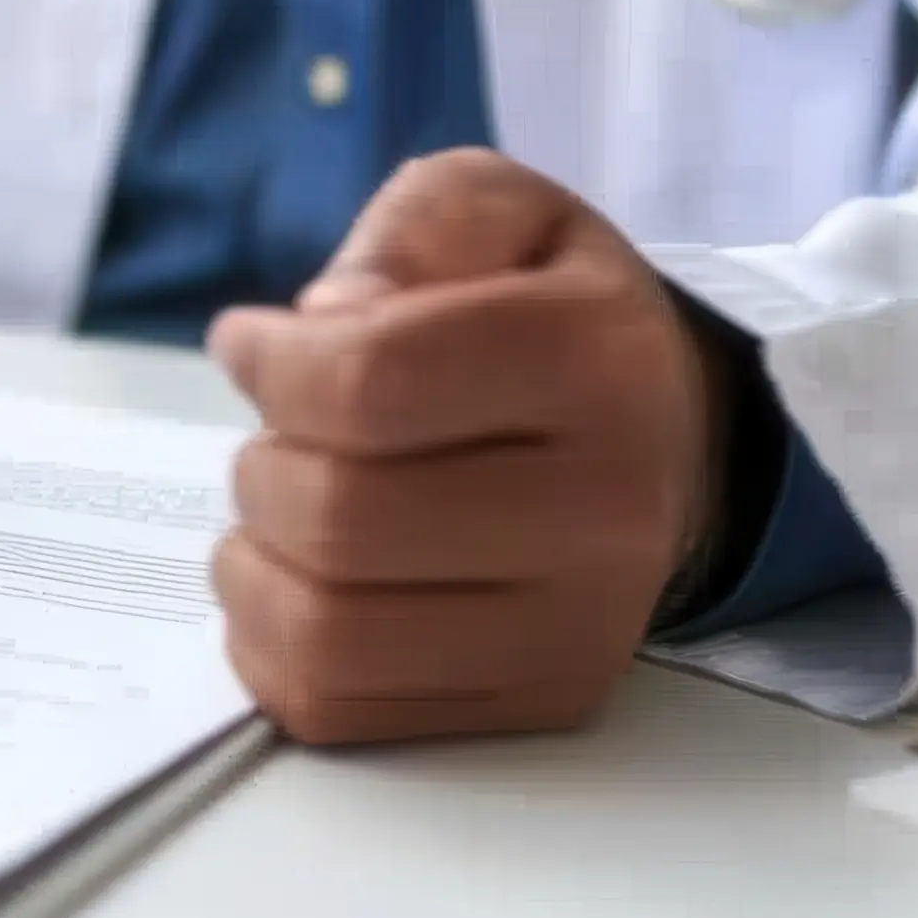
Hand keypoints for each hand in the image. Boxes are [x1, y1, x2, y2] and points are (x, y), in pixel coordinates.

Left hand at [206, 150, 735, 746]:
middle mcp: (607, 508)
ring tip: (278, 514)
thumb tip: (324, 321)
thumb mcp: (498, 210)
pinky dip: (272, 644)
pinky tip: (296, 582)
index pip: (370, 382)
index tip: (249, 343)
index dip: (271, 363)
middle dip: (262, 465)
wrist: (668, 441)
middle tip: (279, 437)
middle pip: (338, 514)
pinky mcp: (540, 701)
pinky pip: (340, 707)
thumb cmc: (549, 312)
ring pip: (328, 631)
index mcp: (598, 359)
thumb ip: (410, 229)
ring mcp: (578, 625)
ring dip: (254, 564)